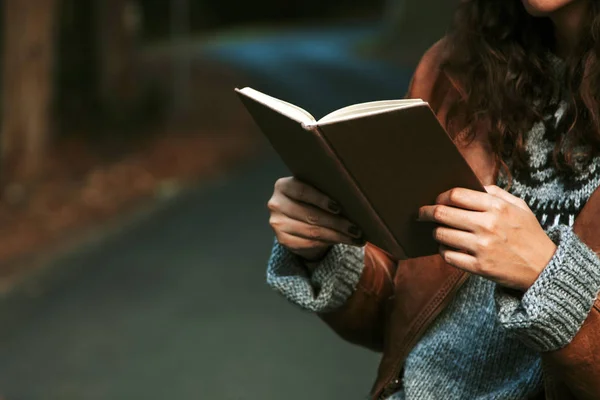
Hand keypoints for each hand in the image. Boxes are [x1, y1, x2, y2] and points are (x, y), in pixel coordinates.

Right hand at [268, 177, 364, 261]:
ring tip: (355, 237)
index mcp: (283, 186)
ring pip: (312, 231)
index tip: (339, 207)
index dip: (321, 199)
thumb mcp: (314, 190)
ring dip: (337, 236)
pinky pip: (308, 243)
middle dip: (336, 223)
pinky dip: (327, 243)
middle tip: (356, 228)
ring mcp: (277, 223)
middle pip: (310, 215)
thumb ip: (325, 190)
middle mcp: (275, 204)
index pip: (302, 191)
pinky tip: (342, 241)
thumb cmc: (311, 200)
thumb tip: (352, 199)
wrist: (297, 218)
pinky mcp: (282, 239)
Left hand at [418, 185, 557, 290]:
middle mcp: (487, 225)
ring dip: (436, 232)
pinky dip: (443, 251)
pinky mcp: (478, 267)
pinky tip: (448, 248)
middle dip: (426, 212)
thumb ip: (495, 193)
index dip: (440, 197)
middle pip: (442, 214)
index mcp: (497, 207)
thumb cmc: (528, 234)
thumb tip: (471, 185)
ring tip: (438, 231)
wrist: (544, 268)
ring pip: (441, 235)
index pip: (456, 195)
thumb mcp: (519, 207)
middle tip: (421, 214)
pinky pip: (447, 256)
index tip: (435, 199)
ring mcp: (482, 247)